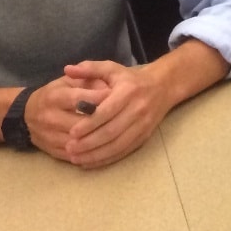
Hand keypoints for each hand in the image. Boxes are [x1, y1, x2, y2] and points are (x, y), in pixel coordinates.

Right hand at [23, 74, 112, 161]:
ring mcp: (49, 136)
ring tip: (119, 133)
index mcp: (55, 96)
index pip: (80, 100)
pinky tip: (107, 147)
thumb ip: (89, 79)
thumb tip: (110, 87)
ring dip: (99, 140)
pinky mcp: (51, 151)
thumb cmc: (56, 93)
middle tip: (123, 118)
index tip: (119, 98)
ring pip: (78, 142)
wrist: (27, 114)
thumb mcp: (70, 80)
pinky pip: (73, 155)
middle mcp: (49, 117)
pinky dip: (90, 154)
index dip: (101, 99)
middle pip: (80, 124)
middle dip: (103, 122)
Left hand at [56, 60, 174, 168]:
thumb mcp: (112, 69)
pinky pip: (123, 151)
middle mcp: (137, 109)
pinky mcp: (144, 137)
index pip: (107, 111)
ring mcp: (142, 125)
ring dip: (95, 154)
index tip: (72, 132)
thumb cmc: (131, 79)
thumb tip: (67, 69)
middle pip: (111, 131)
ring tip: (75, 158)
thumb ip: (89, 69)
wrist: (163, 87)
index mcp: (128, 92)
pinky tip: (89, 162)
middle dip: (88, 142)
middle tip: (69, 148)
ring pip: (117, 145)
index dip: (89, 123)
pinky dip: (106, 159)